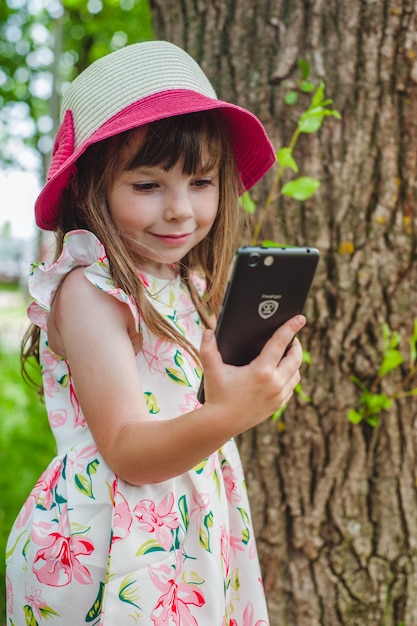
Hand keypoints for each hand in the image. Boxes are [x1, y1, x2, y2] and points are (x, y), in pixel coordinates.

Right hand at [199, 315, 305, 433]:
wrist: (221, 424)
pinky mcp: (278, 405)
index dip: (290, 328)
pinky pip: (291, 387)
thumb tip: (207, 331)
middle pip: (295, 358)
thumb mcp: (211, 370)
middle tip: (292, 336)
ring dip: (294, 361)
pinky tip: (283, 371)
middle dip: (295, 344)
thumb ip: (208, 348)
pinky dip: (290, 376)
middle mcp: (275, 384)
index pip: (280, 343)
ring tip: (287, 353)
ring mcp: (279, 396)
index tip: (300, 318)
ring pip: (296, 373)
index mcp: (261, 371)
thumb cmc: (217, 395)